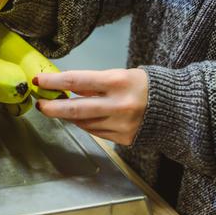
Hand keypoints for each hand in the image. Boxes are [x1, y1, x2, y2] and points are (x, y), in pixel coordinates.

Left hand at [34, 68, 148, 145]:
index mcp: (117, 82)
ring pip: (83, 123)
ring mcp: (121, 125)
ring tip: (62, 109)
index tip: (39, 81)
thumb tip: (66, 86)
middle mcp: (118, 105)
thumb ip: (94, 83)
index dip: (54, 82)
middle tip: (40, 105)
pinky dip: (86, 124)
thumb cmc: (145, 86)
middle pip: (75, 109)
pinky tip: (83, 117)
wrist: (176, 108)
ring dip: (69, 117)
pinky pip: (96, 131)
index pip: (77, 81)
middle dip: (52, 108)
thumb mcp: (120, 75)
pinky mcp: (123, 139)